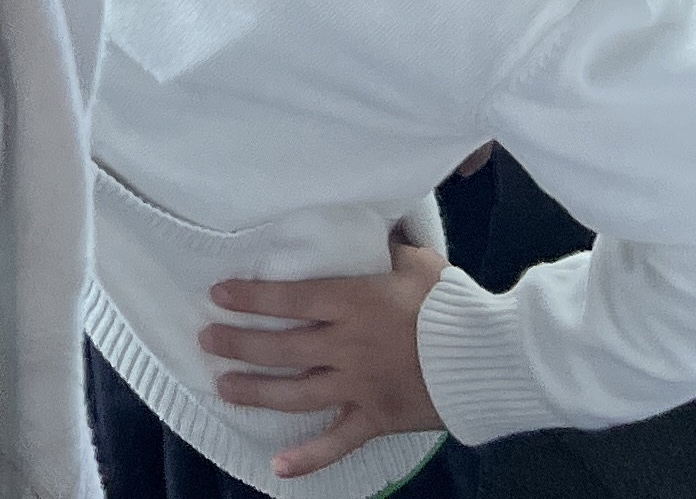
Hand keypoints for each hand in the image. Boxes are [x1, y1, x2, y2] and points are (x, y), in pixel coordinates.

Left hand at [202, 240, 446, 478]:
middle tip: (206, 339)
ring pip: (295, 393)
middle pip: (280, 348)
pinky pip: (337, 442)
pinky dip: (308, 458)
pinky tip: (277, 467)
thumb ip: (384, 249)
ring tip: (223, 386)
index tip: (218, 295)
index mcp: (352, 303)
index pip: (288, 299)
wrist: (488, 356)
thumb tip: (371, 227)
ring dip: (255, 391)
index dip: (250, 298)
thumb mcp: (416, 262)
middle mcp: (346, 346)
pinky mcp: (376, 419)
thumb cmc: (451, 303)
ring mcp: (359, 387)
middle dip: (238, 344)